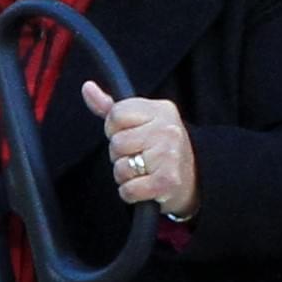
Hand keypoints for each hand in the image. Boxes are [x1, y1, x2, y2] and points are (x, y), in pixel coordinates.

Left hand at [83, 83, 196, 214]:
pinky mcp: (167, 181)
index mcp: (161, 110)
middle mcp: (167, 130)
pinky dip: (130, 193)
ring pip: (120, 167)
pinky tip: (144, 187)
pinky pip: (128, 190)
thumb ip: (111, 107)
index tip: (129, 135)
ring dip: (125, 176)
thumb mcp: (141, 121)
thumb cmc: (161, 148)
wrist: (194, 179)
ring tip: (143, 172)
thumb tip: (87, 87)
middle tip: (139, 157)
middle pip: (116, 143)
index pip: (116, 114)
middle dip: (120, 155)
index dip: (114, 129)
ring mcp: (168, 156)